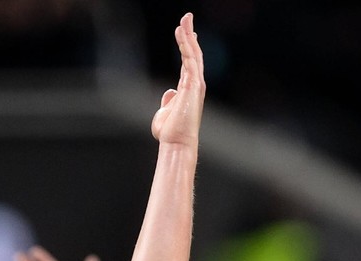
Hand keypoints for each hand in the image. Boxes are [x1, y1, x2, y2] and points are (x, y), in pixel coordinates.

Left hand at [150, 14, 204, 147]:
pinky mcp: (194, 84)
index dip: (187, 47)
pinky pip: (190, 59)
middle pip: (193, 54)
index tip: (186, 33)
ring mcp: (196, 83)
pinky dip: (187, 45)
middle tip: (187, 18)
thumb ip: (167, 101)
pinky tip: (183, 33)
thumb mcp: (164, 113)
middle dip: (190, 35)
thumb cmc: (170, 131)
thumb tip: (169, 91)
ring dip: (189, 36)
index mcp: (188, 88)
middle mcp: (194, 84)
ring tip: (185, 19)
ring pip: (193, 54)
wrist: (176, 142)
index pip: (189, 63)